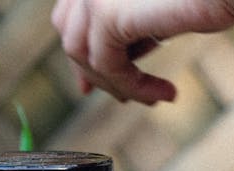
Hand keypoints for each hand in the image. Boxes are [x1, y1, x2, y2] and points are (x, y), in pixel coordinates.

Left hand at [51, 0, 233, 103]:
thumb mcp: (159, 12)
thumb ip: (130, 31)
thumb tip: (110, 65)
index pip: (72, 11)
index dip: (81, 49)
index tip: (90, 85)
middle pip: (68, 30)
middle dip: (88, 70)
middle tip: (118, 97)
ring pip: (82, 54)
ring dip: (118, 83)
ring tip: (153, 96)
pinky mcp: (106, 13)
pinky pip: (107, 67)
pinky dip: (135, 86)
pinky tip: (165, 93)